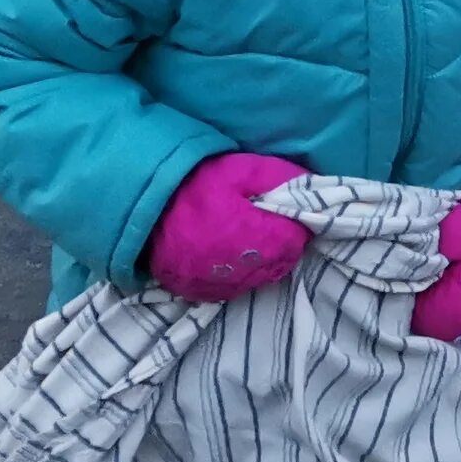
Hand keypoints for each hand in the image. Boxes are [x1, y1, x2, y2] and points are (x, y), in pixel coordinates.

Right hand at [146, 151, 309, 301]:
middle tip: (264, 225)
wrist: (147, 202)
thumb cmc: (199, 182)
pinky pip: (227, 289)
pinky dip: (234, 275)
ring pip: (254, 279)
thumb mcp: (242, 169)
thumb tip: (313, 187)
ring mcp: (214, 284)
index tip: (285, 214)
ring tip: (245, 239)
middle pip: (277, 264)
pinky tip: (228, 255)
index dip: (293, 225)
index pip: (293, 240)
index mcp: (253, 237)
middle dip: (279, 245)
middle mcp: (237, 268)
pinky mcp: (194, 292)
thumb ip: (280, 178)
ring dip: (258, 262)